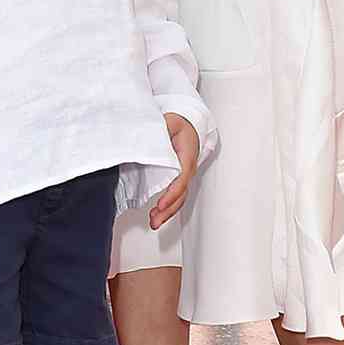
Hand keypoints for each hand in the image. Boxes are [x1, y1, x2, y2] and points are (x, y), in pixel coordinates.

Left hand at [150, 114, 199, 229]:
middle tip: (154, 220)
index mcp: (186, 158)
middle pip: (180, 195)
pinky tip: (156, 216)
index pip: (180, 179)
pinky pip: (175, 198)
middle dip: (168, 210)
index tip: (160, 204)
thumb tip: (154, 132)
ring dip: (167, 214)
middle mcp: (187, 170)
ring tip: (153, 223)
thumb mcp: (172, 121)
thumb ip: (164, 127)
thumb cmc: (181, 125)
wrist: (190, 126)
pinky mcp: (178, 180)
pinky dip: (167, 209)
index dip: (171, 194)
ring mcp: (184, 177)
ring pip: (178, 200)